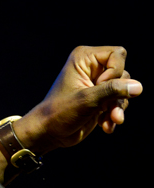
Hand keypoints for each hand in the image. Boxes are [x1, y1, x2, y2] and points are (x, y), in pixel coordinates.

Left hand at [14, 46, 141, 154]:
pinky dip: (115, 114)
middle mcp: (92, 67)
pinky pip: (121, 102)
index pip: (118, 54)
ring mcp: (97, 83)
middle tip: (107, 108)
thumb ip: (113, 90)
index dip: (115, 72)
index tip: (100, 86)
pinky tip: (106, 126)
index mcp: (84, 58)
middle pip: (124, 72)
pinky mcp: (101, 98)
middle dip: (119, 94)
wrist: (49, 133)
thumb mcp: (87, 100)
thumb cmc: (60, 112)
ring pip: (125, 89)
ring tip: (109, 120)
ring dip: (118, 107)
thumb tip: (138, 86)